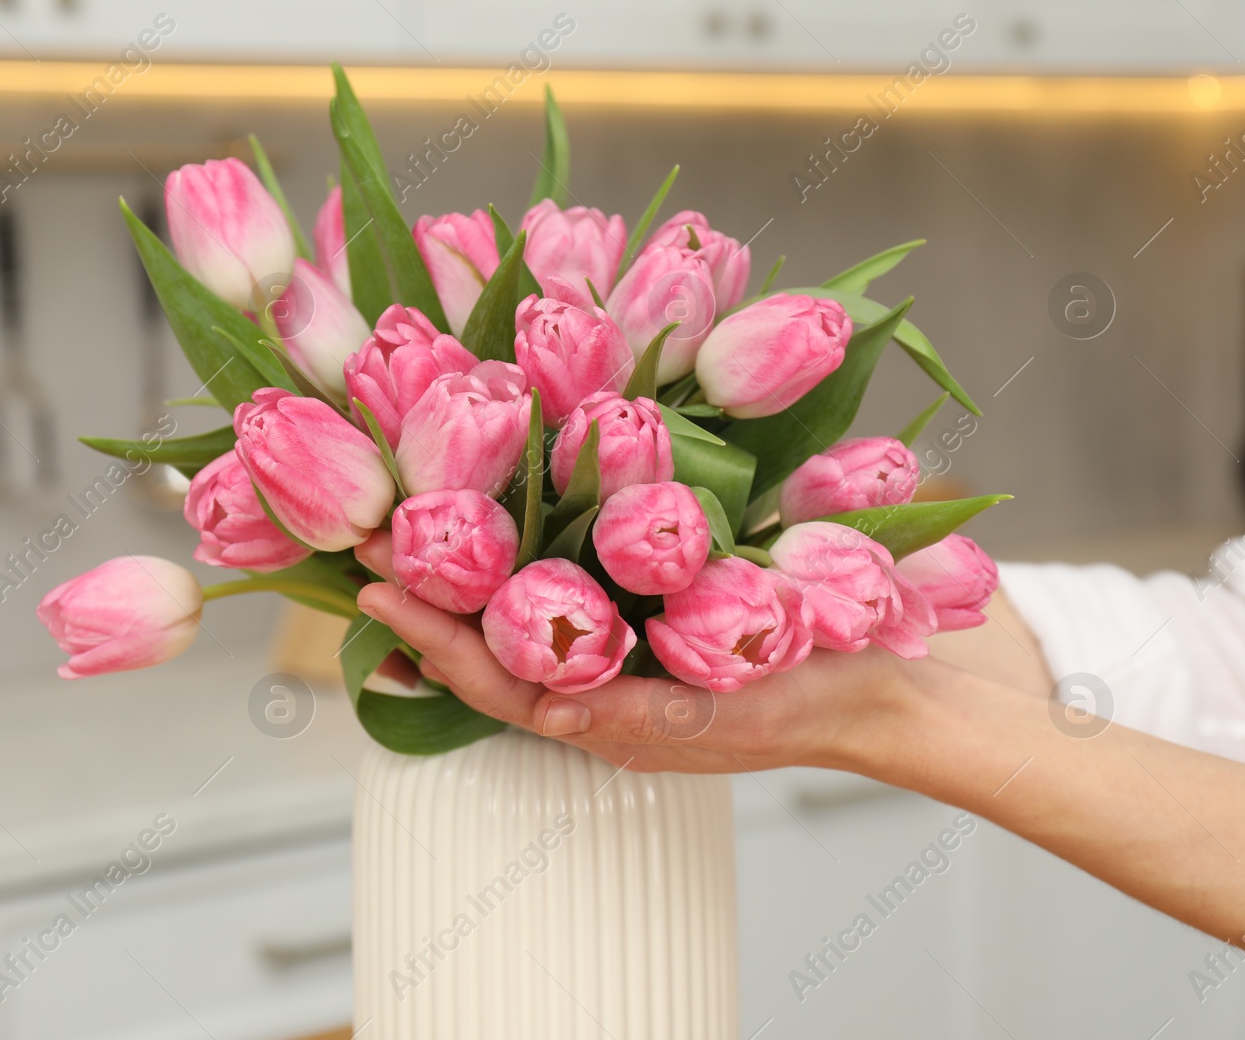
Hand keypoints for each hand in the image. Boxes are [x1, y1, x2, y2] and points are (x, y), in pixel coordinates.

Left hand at [353, 532, 915, 774]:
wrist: (879, 694)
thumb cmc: (811, 706)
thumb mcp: (731, 714)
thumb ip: (644, 714)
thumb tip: (553, 716)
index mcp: (605, 719)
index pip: (494, 680)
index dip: (431, 637)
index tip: (377, 586)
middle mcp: (598, 685)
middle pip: (489, 644)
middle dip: (426, 597)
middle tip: (366, 538)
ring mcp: (622, 651)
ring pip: (522, 616)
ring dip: (464, 575)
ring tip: (412, 524)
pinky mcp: (650, 615)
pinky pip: (572, 591)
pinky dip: (527, 561)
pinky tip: (508, 524)